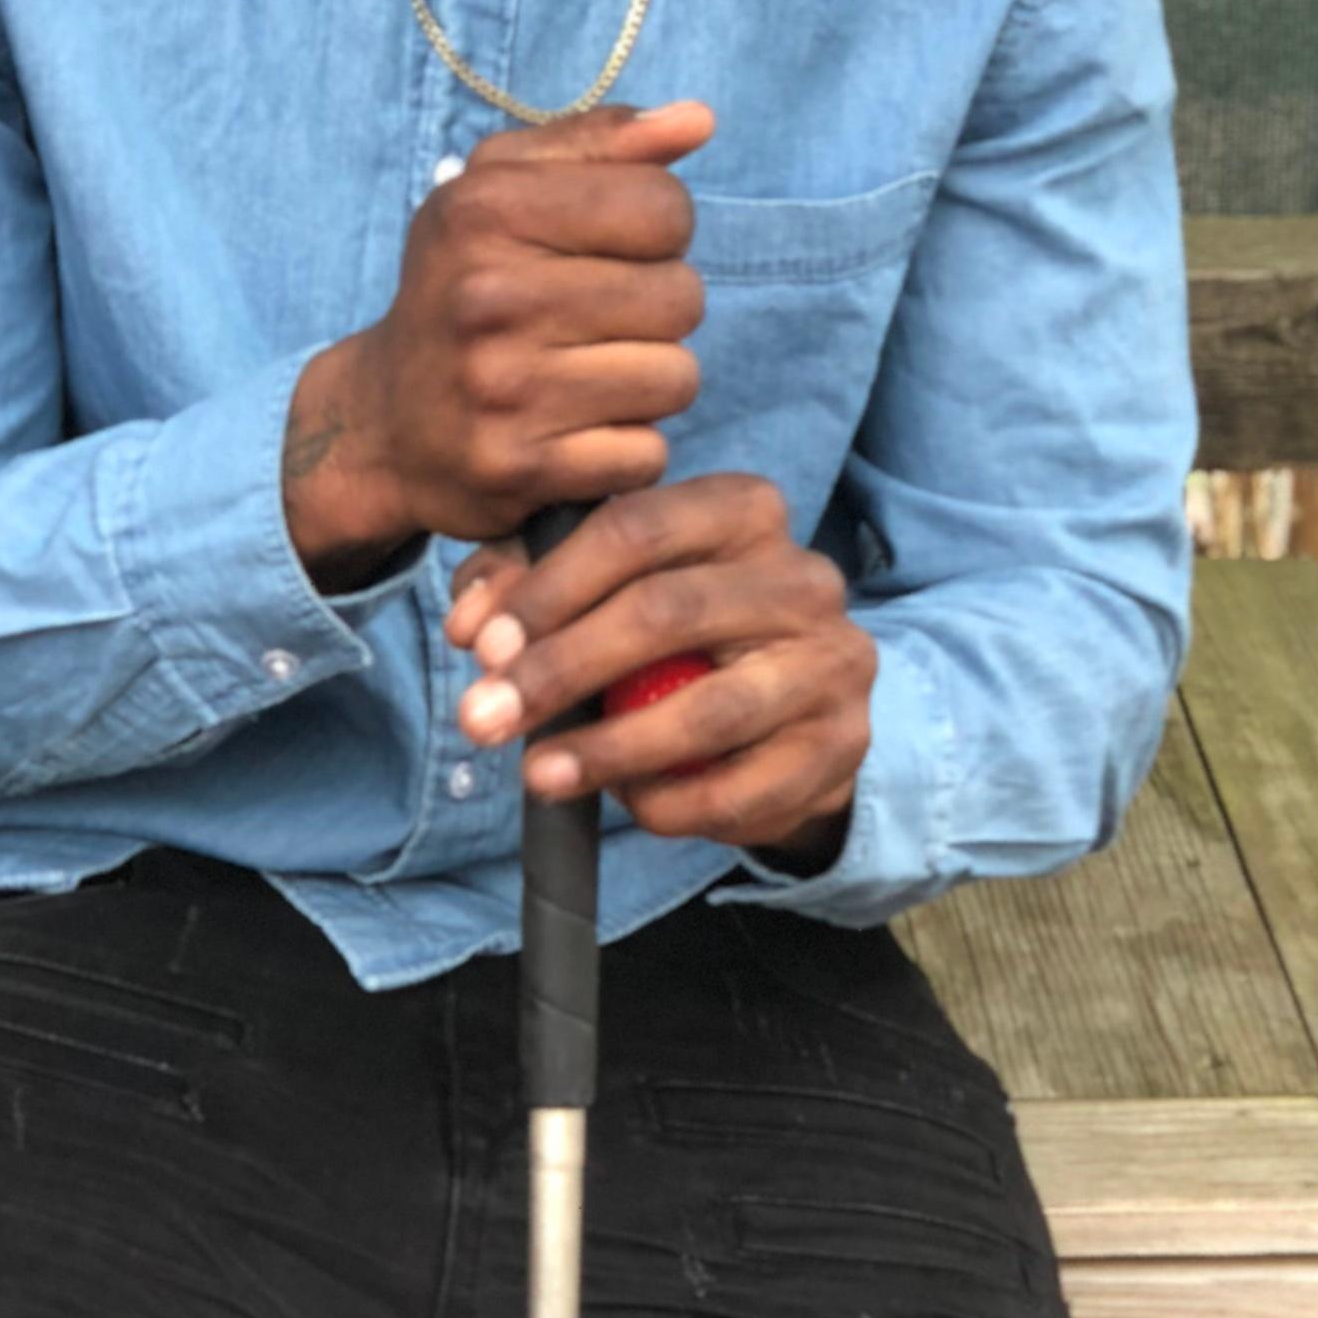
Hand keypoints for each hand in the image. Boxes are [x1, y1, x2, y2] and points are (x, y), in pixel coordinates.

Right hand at [282, 101, 714, 579]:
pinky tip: (578, 433)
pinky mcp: (519, 469)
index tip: (613, 251)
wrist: (386, 421)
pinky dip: (626, 448)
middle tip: (601, 322)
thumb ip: (603, 144)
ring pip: (675, 379)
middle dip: (659, 311)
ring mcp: (502, 389)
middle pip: (681, 296)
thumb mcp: (505, 192)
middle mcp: (488, 296)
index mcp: (486, 210)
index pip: (665, 207)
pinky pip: (645, 453)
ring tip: (593, 376)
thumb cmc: (465, 287)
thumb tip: (698, 119)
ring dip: (651, 382)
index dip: (659, 231)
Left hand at [447, 475, 875, 855]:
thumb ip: (531, 591)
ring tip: (538, 775)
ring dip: (608, 749)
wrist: (796, 717)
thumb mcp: (608, 595)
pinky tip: (627, 804)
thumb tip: (475, 628)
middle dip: (561, 670)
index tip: (483, 646)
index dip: (549, 588)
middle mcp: (803, 576)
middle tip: (484, 717)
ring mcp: (833, 662)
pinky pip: (741, 787)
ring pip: (710, 709)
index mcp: (744, 512)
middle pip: (667, 611)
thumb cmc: (680, 643)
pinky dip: (669, 803)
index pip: (637, 530)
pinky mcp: (842, 744)